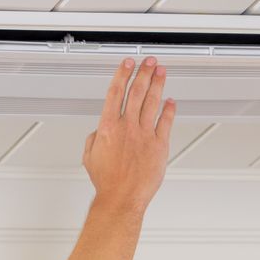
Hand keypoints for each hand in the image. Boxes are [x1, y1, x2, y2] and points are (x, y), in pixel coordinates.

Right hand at [83, 56, 174, 211]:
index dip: (122, 75)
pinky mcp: (159, 146)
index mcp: (108, 127)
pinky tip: (170, 101)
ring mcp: (144, 135)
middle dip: (144, 73)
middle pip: (137, 92)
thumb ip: (94, 138)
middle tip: (149, 61)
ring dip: (157, 84)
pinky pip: (165, 122)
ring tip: (161, 72)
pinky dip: (168, 110)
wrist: (122, 198)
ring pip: (152, 102)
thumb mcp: (89, 156)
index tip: (127, 64)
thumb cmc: (107, 181)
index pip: (116, 93)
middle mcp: (127, 127)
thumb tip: (98, 132)